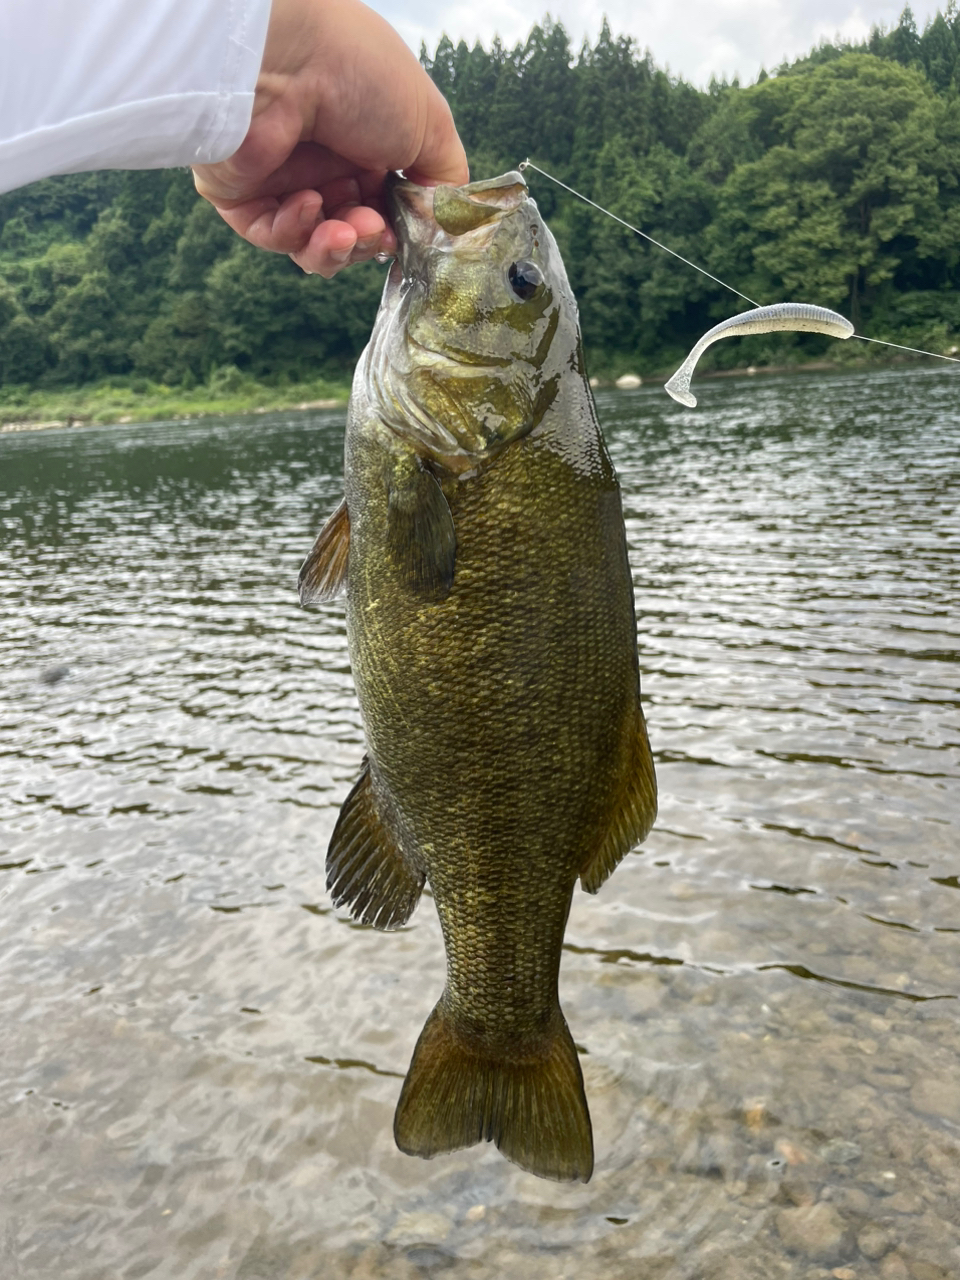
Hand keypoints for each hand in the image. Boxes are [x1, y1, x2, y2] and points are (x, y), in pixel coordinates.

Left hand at [192, 0, 467, 276]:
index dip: (395, 230)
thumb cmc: (361, 75)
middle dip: (366, 242)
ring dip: (335, 247)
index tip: (404, 236)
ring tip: (345, 232)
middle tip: (375, 232)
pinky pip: (271, 234)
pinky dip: (294, 231)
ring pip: (311, 244)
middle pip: (349, 233)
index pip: (382, 207)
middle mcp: (323, 160)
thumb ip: (444, 179)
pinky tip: (307, 204)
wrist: (287, 56)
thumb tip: (441, 221)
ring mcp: (280, 177)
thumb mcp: (429, 125)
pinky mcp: (240, 191)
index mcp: (364, 143)